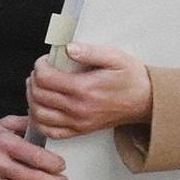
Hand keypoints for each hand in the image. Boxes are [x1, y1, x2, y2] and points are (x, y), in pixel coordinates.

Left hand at [27, 42, 152, 139]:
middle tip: (40, 72)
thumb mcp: (116, 58)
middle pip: (38, 95)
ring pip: (39, 114)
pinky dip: (39, 120)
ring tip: (39, 87)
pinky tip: (43, 107)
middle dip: (34, 80)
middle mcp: (78, 109)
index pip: (45, 78)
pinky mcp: (79, 131)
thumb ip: (90, 51)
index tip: (45, 61)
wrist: (146, 102)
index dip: (39, 66)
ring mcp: (77, 123)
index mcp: (84, 89)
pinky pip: (49, 131)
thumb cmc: (131, 79)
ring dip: (32, 99)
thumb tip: (68, 48)